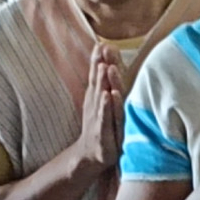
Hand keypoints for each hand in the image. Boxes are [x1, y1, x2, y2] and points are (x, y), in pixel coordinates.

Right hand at [72, 45, 126, 175]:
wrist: (90, 156)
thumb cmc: (101, 126)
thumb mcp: (102, 105)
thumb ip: (105, 84)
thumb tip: (109, 61)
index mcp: (96, 99)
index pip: (96, 77)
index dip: (97, 60)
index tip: (101, 43)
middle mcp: (96, 107)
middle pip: (98, 84)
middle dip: (100, 66)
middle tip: (104, 49)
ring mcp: (98, 121)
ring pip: (102, 99)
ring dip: (103, 82)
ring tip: (106, 67)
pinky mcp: (104, 135)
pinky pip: (106, 119)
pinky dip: (108, 107)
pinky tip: (110, 96)